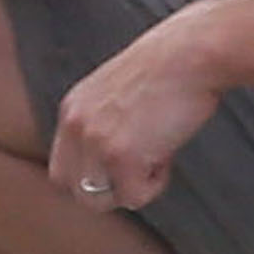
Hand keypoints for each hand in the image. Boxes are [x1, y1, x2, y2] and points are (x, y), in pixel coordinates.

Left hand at [47, 11, 221, 210]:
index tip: (119, 169)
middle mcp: (76, 125)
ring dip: (129, 188)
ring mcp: (95, 141)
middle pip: (73, 189)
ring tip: (154, 157)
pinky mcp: (121, 156)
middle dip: (107, 189)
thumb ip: (102, 123)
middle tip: (139, 169)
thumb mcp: (117, 92)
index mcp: (72, 109)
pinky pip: (133, 197)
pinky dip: (154, 185)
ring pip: (97, 200)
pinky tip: (167, 153)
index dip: (91, 176)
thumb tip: (110, 166)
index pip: (61, 167)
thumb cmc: (170, 69)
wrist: (192, 53)